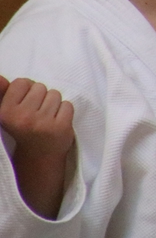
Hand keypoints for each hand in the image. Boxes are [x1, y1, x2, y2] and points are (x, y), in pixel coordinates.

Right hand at [0, 75, 75, 218]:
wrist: (38, 160)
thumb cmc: (22, 131)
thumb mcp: (7, 114)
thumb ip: (3, 94)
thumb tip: (0, 77)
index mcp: (5, 113)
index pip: (22, 82)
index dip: (26, 90)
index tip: (24, 103)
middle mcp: (23, 118)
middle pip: (40, 87)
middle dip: (40, 97)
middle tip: (36, 113)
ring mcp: (43, 123)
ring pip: (55, 94)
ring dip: (53, 104)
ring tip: (46, 118)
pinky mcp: (61, 127)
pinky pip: (68, 105)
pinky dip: (65, 111)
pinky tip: (56, 123)